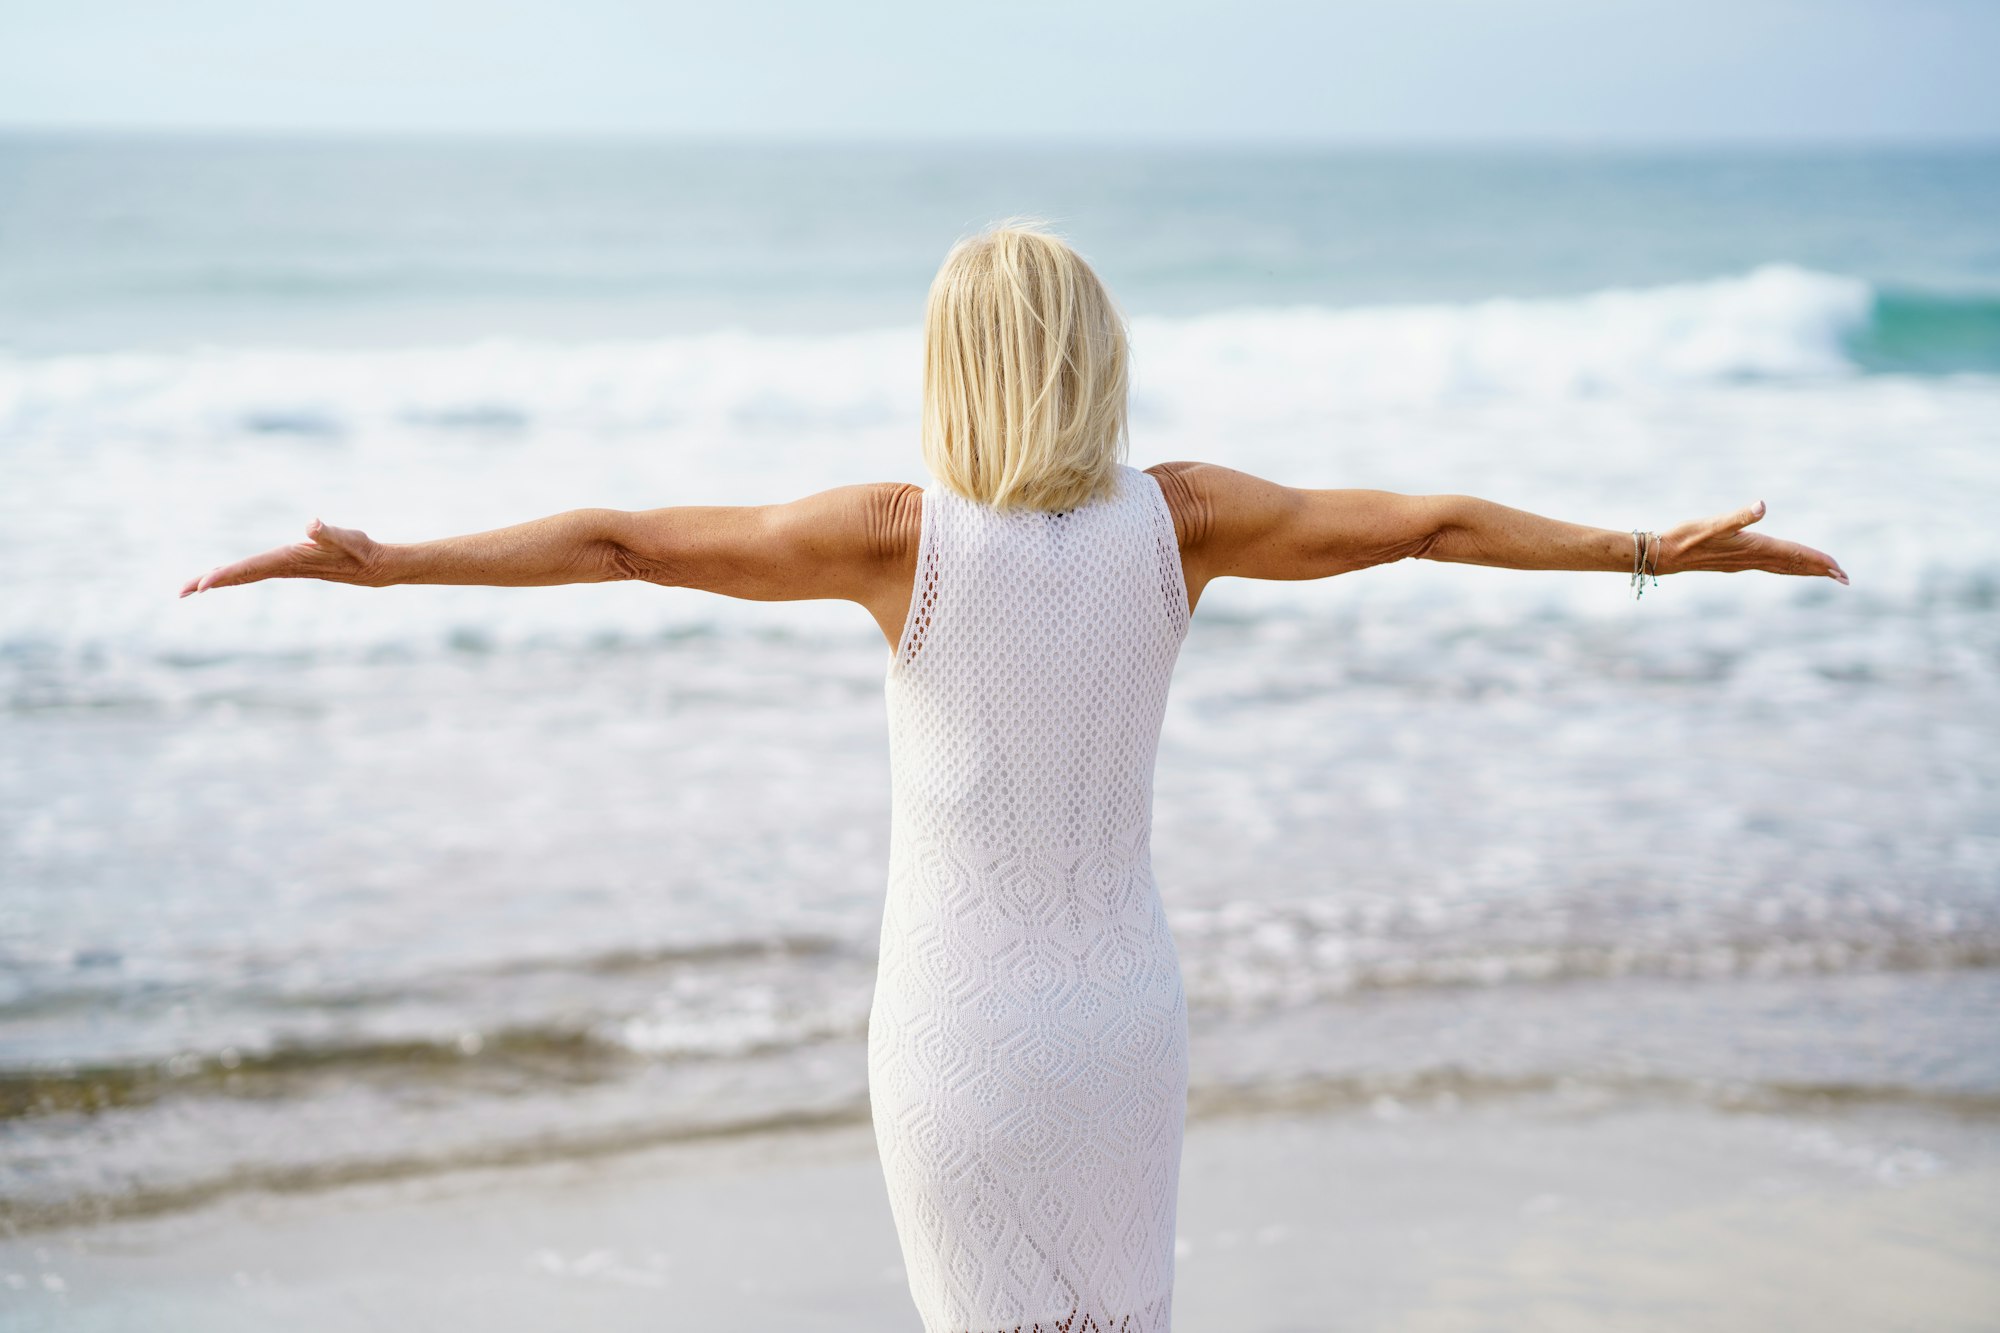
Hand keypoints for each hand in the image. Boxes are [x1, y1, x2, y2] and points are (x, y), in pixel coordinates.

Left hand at [179, 519, 384, 596]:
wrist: (373, 568)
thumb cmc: (360, 550)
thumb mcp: (346, 537)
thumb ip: (328, 532)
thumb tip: (311, 524)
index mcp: (289, 560)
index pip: (249, 570)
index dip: (224, 576)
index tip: (201, 586)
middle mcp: (282, 567)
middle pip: (239, 576)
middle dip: (210, 582)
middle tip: (180, 591)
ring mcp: (284, 568)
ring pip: (244, 576)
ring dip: (218, 580)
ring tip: (193, 587)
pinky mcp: (288, 566)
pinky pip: (253, 573)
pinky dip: (234, 575)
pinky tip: (224, 577)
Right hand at [1657, 500, 1846, 583]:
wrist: (1666, 555)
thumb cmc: (1688, 537)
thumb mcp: (1715, 523)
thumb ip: (1739, 516)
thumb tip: (1761, 505)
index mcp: (1755, 548)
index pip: (1794, 555)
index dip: (1818, 561)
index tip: (1839, 569)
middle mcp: (1753, 558)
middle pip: (1794, 566)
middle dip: (1819, 570)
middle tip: (1844, 577)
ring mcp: (1744, 563)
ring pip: (1783, 568)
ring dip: (1804, 570)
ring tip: (1824, 573)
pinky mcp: (1736, 562)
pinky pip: (1771, 566)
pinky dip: (1786, 567)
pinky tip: (1785, 565)